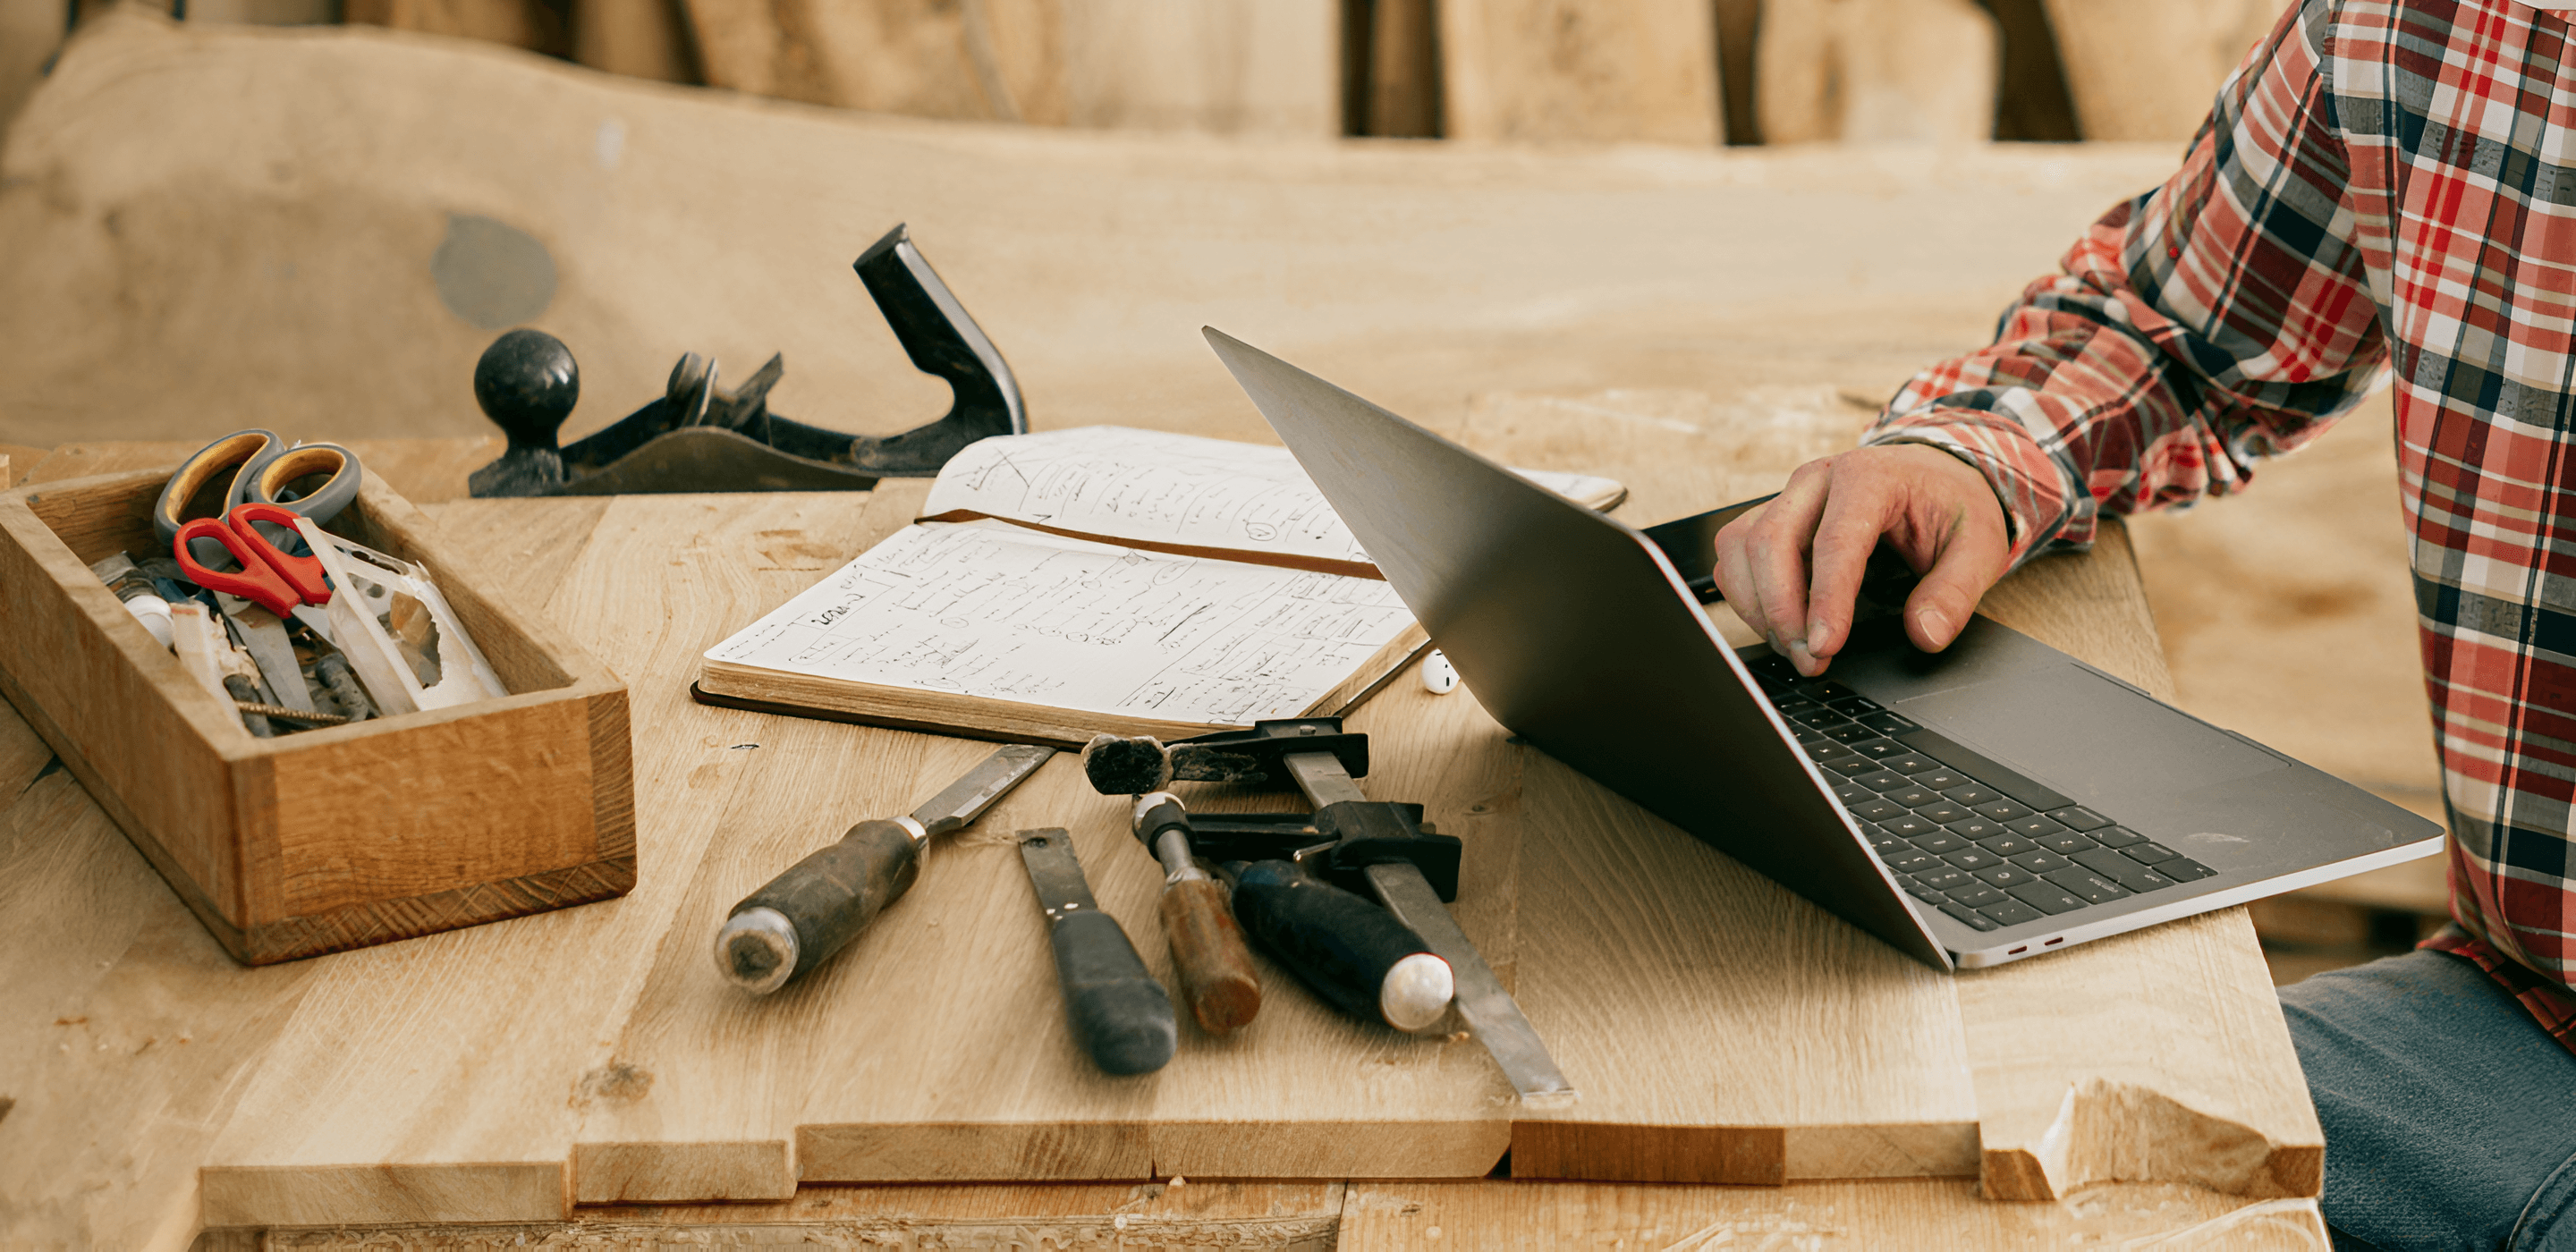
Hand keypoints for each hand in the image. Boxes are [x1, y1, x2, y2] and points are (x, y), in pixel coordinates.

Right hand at [1711, 443, 2010, 676]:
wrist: (1933, 474)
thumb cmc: (1949, 505)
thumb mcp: (1978, 546)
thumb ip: (1955, 592)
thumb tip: (1925, 634)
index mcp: (1869, 476)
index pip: (1833, 541)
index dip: (1824, 601)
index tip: (1824, 647)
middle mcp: (1817, 480)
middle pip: (1769, 541)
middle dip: (1781, 611)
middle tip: (1810, 659)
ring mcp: (1787, 497)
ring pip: (1739, 548)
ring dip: (1758, 607)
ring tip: (1797, 647)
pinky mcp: (1770, 516)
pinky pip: (1734, 556)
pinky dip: (1748, 598)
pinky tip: (1783, 625)